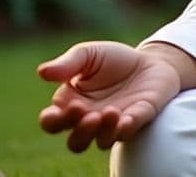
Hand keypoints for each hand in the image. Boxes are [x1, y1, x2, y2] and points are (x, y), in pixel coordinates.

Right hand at [37, 41, 182, 152]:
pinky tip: (125, 119)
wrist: (153, 60)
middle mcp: (89, 120)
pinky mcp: (136, 121)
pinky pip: (127, 134)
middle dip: (80, 132)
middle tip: (90, 114)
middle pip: (75, 141)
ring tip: (111, 111)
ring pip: (100, 142)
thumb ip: (68, 63)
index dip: (54, 120)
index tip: (69, 105)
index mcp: (70, 104)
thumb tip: (42, 72)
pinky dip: (124, 130)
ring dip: (102, 132)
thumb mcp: (90, 54)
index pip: (51, 122)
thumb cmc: (114, 60)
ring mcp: (113, 124)